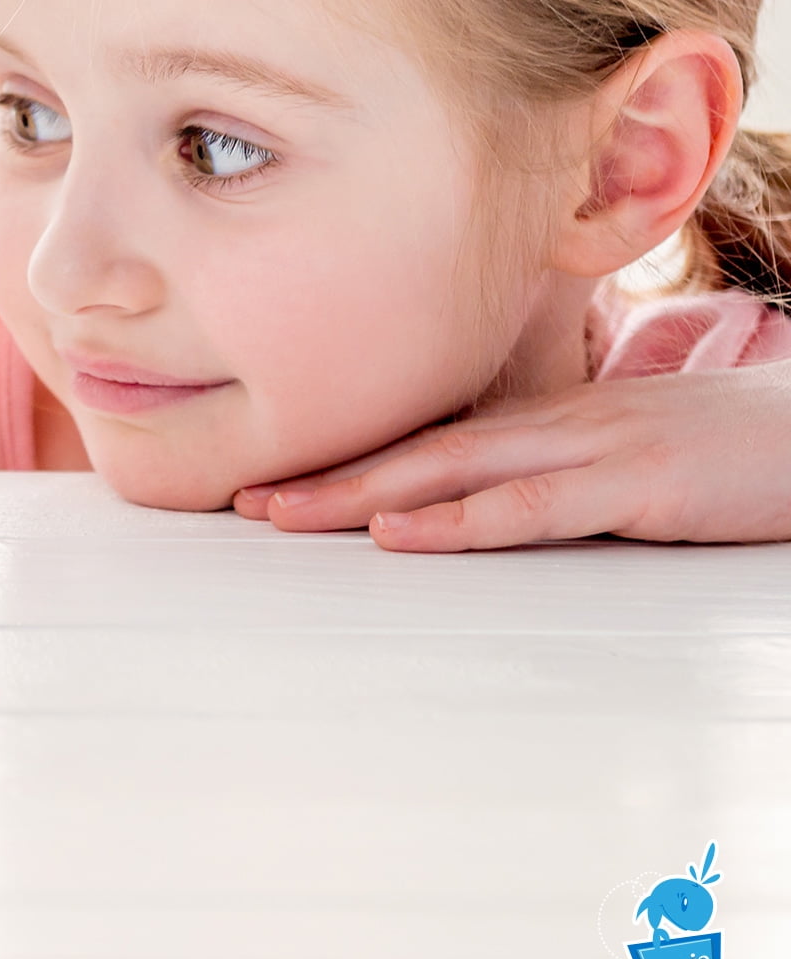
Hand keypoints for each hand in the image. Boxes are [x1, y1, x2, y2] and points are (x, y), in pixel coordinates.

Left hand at [231, 360, 790, 550]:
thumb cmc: (718, 453)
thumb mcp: (619, 463)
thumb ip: (551, 480)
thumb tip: (478, 512)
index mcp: (542, 423)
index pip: (423, 442)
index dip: (343, 462)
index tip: (267, 484)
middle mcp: (549, 425)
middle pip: (414, 449)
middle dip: (324, 476)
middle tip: (240, 500)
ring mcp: (590, 447)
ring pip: (452, 470)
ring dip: (361, 495)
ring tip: (284, 515)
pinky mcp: (635, 481)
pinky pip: (533, 504)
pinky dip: (460, 520)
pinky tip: (402, 535)